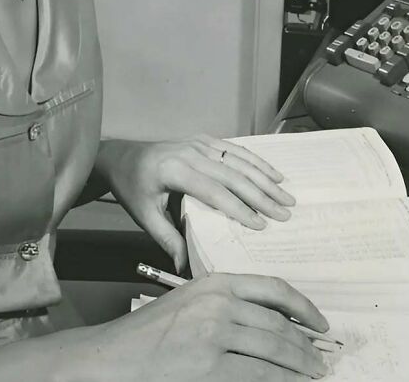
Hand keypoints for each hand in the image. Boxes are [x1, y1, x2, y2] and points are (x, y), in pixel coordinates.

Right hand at [78, 273, 328, 381]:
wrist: (115, 358)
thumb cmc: (149, 334)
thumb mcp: (190, 304)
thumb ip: (226, 307)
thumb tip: (271, 326)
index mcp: (215, 283)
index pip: (273, 289)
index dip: (304, 307)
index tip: (321, 324)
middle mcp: (219, 304)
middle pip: (279, 325)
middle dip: (307, 347)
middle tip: (322, 361)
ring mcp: (216, 336)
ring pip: (276, 351)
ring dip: (302, 367)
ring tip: (315, 376)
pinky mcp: (212, 368)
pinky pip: (261, 376)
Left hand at [95, 136, 294, 271]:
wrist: (121, 156)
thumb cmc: (132, 188)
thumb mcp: (144, 216)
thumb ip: (167, 239)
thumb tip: (186, 268)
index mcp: (174, 170)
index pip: (214, 191)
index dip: (239, 208)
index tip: (261, 225)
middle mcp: (190, 152)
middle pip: (232, 174)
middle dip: (262, 195)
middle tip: (285, 213)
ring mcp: (198, 143)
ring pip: (238, 160)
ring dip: (265, 177)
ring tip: (286, 194)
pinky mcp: (203, 140)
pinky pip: (233, 149)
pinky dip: (256, 161)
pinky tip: (273, 172)